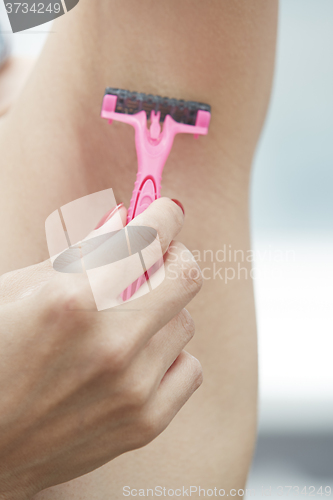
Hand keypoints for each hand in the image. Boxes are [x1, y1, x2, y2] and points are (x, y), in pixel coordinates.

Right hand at [0, 198, 202, 499]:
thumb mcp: (18, 289)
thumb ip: (81, 253)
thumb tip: (126, 219)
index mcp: (73, 299)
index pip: (149, 238)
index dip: (165, 216)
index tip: (169, 213)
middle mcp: (111, 344)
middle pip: (186, 275)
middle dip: (172, 257)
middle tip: (154, 260)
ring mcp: (132, 388)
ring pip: (185, 322)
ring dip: (162, 313)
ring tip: (126, 322)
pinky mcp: (144, 423)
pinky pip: (190, 368)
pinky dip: (170, 357)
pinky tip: (138, 360)